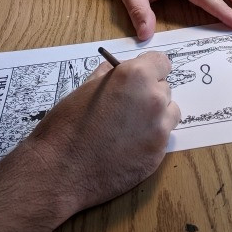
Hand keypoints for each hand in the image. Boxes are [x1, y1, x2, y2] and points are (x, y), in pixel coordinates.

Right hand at [20, 51, 179, 213]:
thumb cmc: (67, 125)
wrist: (62, 169)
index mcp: (135, 76)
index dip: (150, 69)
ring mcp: (159, 129)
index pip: (162, 62)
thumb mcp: (85, 87)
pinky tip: (127, 146)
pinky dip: (150, 139)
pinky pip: (162, 138)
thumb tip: (120, 70)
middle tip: (126, 107)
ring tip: (128, 128)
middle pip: (164, 89)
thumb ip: (110, 74)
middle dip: (148, 94)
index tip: (141, 78)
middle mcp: (154, 99)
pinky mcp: (159, 154)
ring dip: (155, 116)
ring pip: (169, 113)